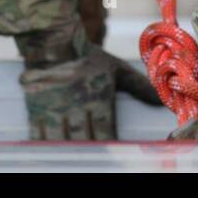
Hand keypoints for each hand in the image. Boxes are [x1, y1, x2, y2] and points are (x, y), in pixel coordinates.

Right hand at [20, 45, 161, 139]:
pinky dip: (46, 143)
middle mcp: (78, 106)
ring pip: (63, 141)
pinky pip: (40, 135)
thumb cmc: (89, 57)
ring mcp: (55, 108)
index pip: (107, 133)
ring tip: (76, 153)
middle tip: (96, 154)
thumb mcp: (116, 69)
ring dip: (70, 148)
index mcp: (99, 99)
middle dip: (91, 148)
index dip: (110, 144)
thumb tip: (160, 102)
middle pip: (86, 140)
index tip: (114, 148)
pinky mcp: (37, 108)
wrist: (54, 44)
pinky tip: (52, 148)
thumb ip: (138, 86)